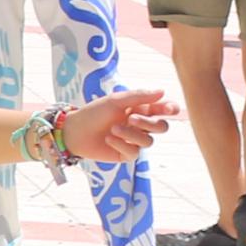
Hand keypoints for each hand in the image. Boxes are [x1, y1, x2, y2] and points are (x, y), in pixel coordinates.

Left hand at [59, 90, 173, 164]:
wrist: (75, 130)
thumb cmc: (94, 112)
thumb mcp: (116, 101)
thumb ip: (139, 96)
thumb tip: (163, 91)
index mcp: (140, 110)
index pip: (162, 110)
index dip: (170, 109)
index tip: (170, 109)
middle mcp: (140, 125)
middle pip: (161, 127)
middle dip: (149, 123)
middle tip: (131, 118)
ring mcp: (134, 141)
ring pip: (148, 141)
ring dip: (131, 134)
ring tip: (113, 129)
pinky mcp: (126, 154)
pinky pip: (135, 152)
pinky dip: (122, 144)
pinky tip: (108, 139)